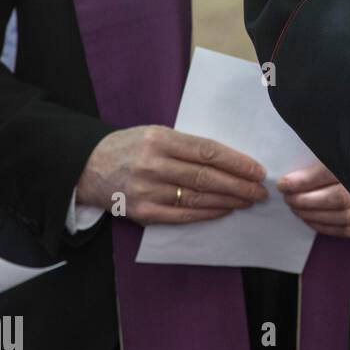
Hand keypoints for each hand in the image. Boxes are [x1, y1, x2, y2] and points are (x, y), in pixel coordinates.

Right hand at [76, 125, 267, 224]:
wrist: (88, 167)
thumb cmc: (131, 147)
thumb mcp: (156, 134)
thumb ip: (188, 145)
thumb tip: (231, 160)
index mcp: (159, 140)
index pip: (207, 152)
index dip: (237, 163)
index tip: (257, 170)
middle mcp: (153, 165)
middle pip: (206, 178)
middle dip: (239, 186)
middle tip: (260, 191)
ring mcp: (147, 191)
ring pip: (198, 198)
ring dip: (228, 201)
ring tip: (248, 201)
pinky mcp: (143, 212)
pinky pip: (183, 216)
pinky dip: (208, 214)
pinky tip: (225, 210)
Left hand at [278, 161, 349, 238]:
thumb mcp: (338, 152)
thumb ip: (321, 157)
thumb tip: (296, 169)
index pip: (330, 173)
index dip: (304, 181)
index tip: (285, 184)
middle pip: (337, 198)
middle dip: (306, 201)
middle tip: (288, 197)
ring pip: (343, 216)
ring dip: (313, 215)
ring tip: (296, 208)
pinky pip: (349, 229)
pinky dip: (326, 227)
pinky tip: (312, 220)